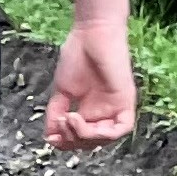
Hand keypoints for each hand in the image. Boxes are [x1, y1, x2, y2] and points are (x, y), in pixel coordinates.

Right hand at [46, 19, 135, 149]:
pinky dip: (104, 133)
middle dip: (73, 140)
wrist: (91, 34)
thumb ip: (56, 112)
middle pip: (93, 142)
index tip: (50, 137)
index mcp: (90, 111)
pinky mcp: (127, 100)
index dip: (67, 142)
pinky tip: (83, 121)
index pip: (81, 138)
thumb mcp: (62, 90)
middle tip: (59, 123)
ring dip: (85, 136)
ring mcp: (117, 107)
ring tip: (69, 119)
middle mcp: (105, 112)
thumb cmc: (77, 56)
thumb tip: (49, 137)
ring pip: (107, 139)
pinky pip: (123, 128)